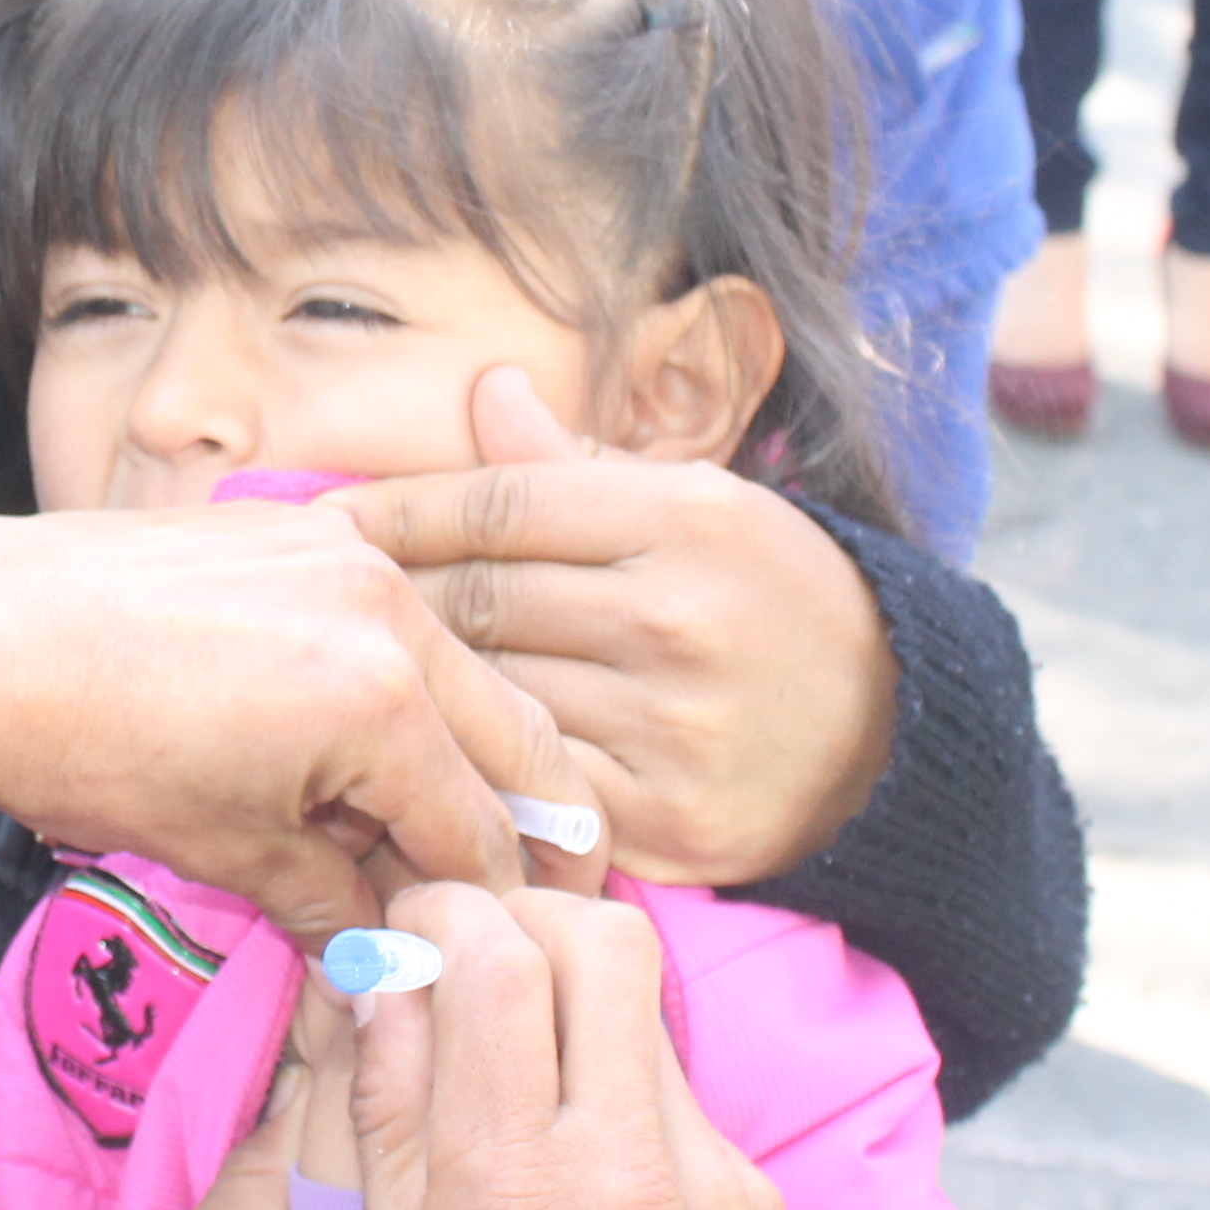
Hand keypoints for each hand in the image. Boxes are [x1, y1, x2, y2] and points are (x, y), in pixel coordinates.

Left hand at [0, 503, 590, 946]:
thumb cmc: (85, 745)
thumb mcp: (225, 851)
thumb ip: (334, 906)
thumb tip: (388, 958)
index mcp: (384, 704)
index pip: (486, 833)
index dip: (496, 910)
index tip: (500, 949)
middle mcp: (391, 613)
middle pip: (514, 740)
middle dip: (520, 827)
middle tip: (516, 893)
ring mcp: (349, 556)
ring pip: (459, 675)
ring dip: (455, 754)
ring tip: (403, 830)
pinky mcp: (303, 532)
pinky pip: (392, 619)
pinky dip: (393, 686)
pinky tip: (342, 746)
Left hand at [329, 369, 896, 887]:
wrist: (894, 736)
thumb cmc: (769, 598)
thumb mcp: (696, 503)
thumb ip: (576, 462)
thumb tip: (486, 388)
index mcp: (681, 517)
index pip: (497, 503)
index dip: (396, 508)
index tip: (325, 519)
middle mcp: (675, 616)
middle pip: (479, 598)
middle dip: (387, 596)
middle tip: (316, 597)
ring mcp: (671, 725)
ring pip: (490, 694)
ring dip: (413, 687)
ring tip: (345, 669)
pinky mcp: (667, 820)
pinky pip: (530, 790)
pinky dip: (472, 773)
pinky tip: (420, 756)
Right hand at [353, 886, 796, 1209]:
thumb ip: (391, 1104)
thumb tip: (387, 971)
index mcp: (510, 1182)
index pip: (497, 955)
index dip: (448, 913)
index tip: (419, 929)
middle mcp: (622, 1164)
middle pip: (602, 938)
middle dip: (532, 920)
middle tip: (486, 960)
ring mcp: (709, 1180)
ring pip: (647, 1008)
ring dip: (580, 1003)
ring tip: (531, 1073)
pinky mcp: (755, 1202)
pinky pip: (682, 1092)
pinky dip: (625, 1089)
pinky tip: (591, 1163)